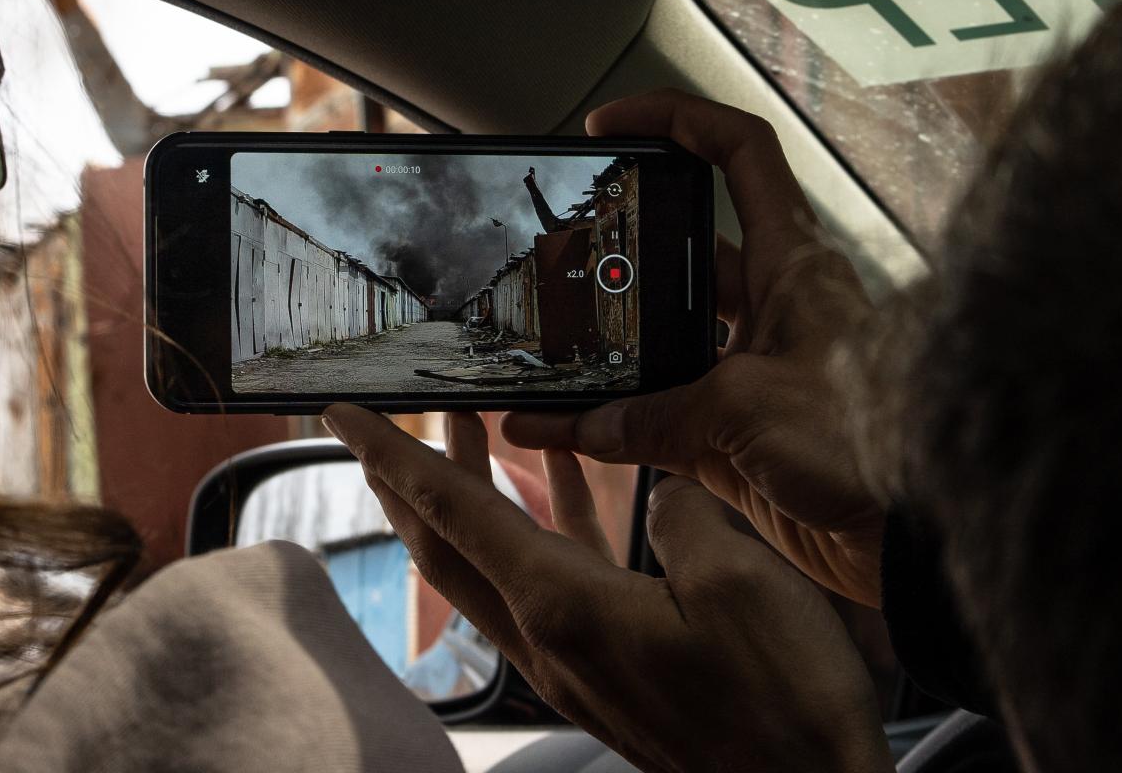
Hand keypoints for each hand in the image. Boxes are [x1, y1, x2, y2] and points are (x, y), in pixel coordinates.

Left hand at [322, 407, 889, 772]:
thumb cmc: (780, 705)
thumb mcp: (738, 583)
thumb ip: (682, 514)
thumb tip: (659, 492)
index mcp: (561, 605)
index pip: (450, 511)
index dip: (392, 454)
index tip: (342, 415)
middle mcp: (546, 638)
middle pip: (445, 544)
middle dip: (412, 475)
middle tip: (398, 417)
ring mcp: (570, 662)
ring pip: (490, 564)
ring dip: (472, 497)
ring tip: (477, 432)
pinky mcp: (602, 675)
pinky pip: (548, 583)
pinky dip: (544, 526)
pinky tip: (569, 490)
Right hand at [504, 90, 887, 606]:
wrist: (915, 542)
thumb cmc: (869, 448)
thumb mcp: (744, 411)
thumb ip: (653, 417)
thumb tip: (581, 425)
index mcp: (790, 264)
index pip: (739, 154)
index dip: (676, 120)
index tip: (613, 124)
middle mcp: (770, 308)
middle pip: (677, 254)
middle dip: (615, 255)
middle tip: (555, 259)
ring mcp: (751, 371)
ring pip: (660, 344)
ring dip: (604, 355)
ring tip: (542, 352)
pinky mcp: (739, 436)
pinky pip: (656, 420)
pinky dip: (609, 427)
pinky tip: (561, 433)